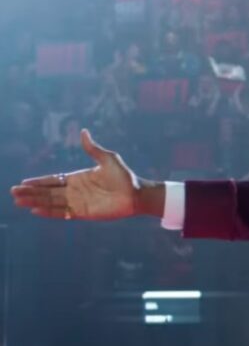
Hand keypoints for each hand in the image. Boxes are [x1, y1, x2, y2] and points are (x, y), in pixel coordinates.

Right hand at [10, 130, 139, 219]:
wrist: (137, 194)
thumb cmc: (125, 176)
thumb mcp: (108, 159)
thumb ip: (93, 148)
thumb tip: (84, 132)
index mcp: (78, 178)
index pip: (53, 180)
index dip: (38, 181)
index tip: (23, 182)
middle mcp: (75, 191)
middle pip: (48, 192)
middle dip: (31, 192)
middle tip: (14, 192)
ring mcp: (78, 202)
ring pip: (51, 202)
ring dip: (35, 202)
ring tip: (18, 201)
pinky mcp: (83, 213)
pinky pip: (63, 213)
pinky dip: (49, 212)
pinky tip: (36, 211)